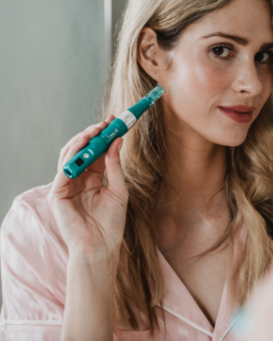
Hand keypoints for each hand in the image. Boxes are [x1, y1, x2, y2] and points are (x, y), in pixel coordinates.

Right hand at [47, 115, 127, 261]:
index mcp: (93, 178)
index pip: (95, 152)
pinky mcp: (57, 193)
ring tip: (96, 130)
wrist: (102, 246)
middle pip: (82, 151)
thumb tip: (117, 141)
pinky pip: (64, 169)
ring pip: (70, 156)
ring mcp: (66, 185)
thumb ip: (115, 166)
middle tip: (106, 123)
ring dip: (82, 141)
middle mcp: (78, 179)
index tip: (114, 122)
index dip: (103, 136)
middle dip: (93, 135)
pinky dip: (73, 156)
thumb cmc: (112, 222)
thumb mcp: (119, 189)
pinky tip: (85, 146)